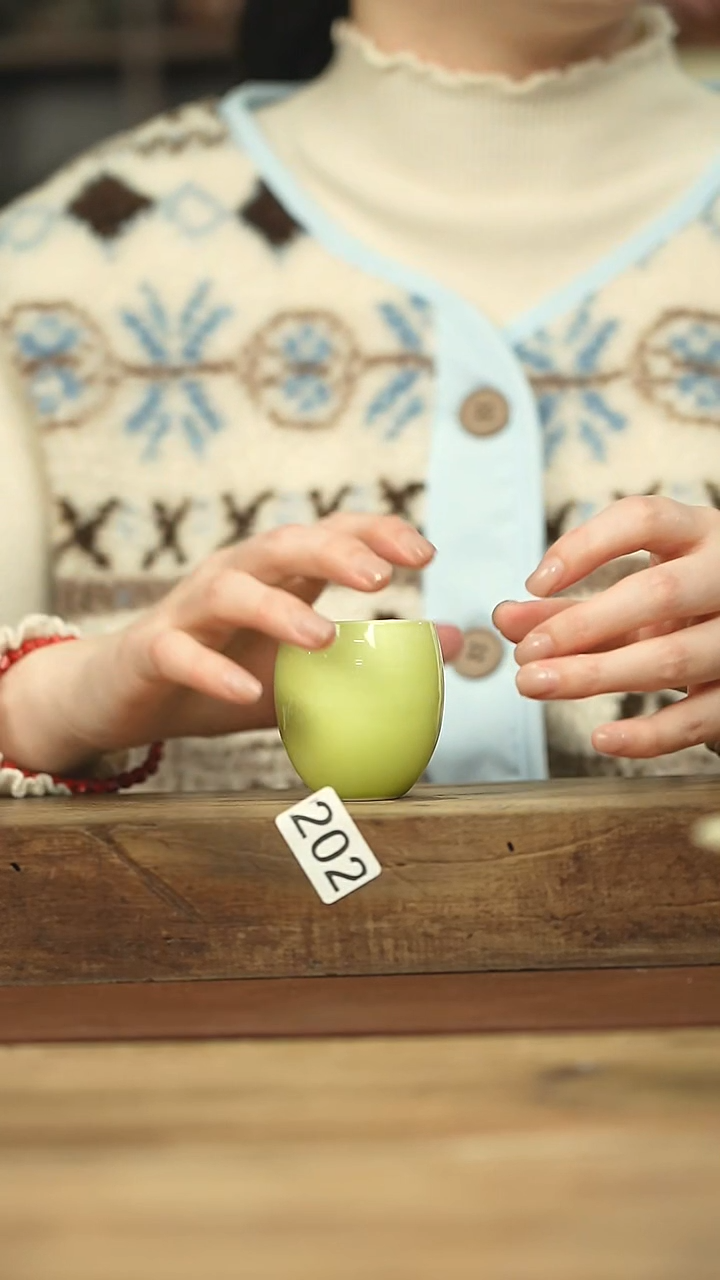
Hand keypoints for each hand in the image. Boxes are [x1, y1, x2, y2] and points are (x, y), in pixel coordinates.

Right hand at [1, 515, 460, 773]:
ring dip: (279, 609)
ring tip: (323, 636)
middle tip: (380, 576)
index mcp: (274, 576)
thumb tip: (451, 643)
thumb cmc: (221, 677)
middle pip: (282, 545)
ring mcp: (188, 611)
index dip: (374, 532)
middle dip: (333, 551)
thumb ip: (368, 658)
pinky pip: (181, 652)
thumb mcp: (301, 672)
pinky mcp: (152, 650)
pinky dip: (215, 669)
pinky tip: (249, 689)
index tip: (425, 553)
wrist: (126, 699)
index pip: (327, 533)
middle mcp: (232, 578)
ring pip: (230, 589)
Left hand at [493, 497, 719, 758]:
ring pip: (673, 657)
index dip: (584, 547)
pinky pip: (700, 718)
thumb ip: (571, 608)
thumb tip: (507, 619)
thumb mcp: (635, 598)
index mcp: (697, 534)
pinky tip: (603, 738)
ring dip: (596, 676)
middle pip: (658, 594)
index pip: (642, 519)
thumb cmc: (687, 610)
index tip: (536, 583)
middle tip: (525, 653)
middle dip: (581, 625)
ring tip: (538, 685)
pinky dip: (649, 734)